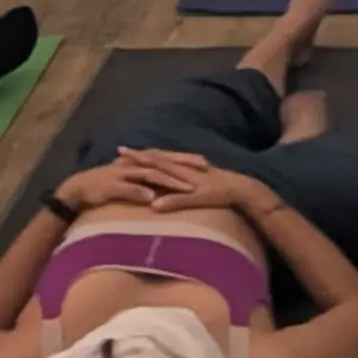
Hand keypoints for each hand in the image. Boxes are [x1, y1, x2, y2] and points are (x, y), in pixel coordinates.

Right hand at [55, 155, 199, 211]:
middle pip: (162, 162)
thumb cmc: (103, 188)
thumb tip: (160, 190)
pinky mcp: (110, 186)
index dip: (184, 159)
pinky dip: (139, 192)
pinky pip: (127, 188)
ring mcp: (122, 174)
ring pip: (149, 174)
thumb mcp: (127, 184)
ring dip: (169, 181)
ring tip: (187, 188)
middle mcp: (133, 165)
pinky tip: (152, 197)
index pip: (165, 158)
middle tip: (205, 168)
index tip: (204, 162)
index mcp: (138, 163)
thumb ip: (144, 184)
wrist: (75, 191)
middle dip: (184, 164)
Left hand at [112, 151, 277, 216]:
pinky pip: (182, 198)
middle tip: (117, 153)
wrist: (240, 189)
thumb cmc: (216, 189)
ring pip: (166, 175)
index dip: (138, 155)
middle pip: (156, 161)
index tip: (120, 153)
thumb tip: (158, 196)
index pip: (156, 158)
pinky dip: (169, 201)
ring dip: (148, 173)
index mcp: (181, 167)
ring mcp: (189, 181)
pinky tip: (155, 205)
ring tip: (130, 172)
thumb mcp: (193, 187)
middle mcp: (183, 170)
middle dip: (137, 158)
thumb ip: (176, 190)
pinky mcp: (198, 194)